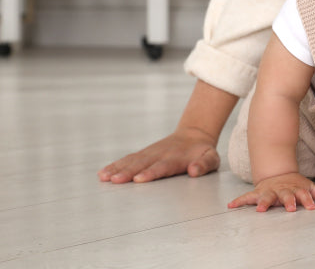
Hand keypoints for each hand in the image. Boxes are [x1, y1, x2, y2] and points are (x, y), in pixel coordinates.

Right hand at [97, 127, 219, 183]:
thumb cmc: (203, 152)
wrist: (194, 134)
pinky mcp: (143, 154)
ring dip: (118, 169)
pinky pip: (128, 159)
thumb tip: (193, 171)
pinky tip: (103, 173)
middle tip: (115, 180)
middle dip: (129, 172)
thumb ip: (204, 165)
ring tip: (104, 177)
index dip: (151, 172)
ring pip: (132, 161)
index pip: (162, 166)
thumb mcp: (211, 158)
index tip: (139, 179)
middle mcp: (160, 154)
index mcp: (176, 158)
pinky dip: (115, 165)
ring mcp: (150, 153)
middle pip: (143, 164)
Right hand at [228, 172, 314, 211]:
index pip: (303, 195)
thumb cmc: (295, 185)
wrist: (277, 173)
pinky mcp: (257, 193)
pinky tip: (231, 205)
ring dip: (263, 203)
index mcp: (295, 190)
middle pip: (286, 196)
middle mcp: (282, 191)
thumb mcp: (308, 186)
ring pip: (266, 197)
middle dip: (288, 202)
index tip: (311, 207)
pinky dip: (239, 201)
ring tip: (260, 210)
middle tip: (291, 209)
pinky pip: (247, 197)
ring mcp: (269, 192)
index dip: (307, 200)